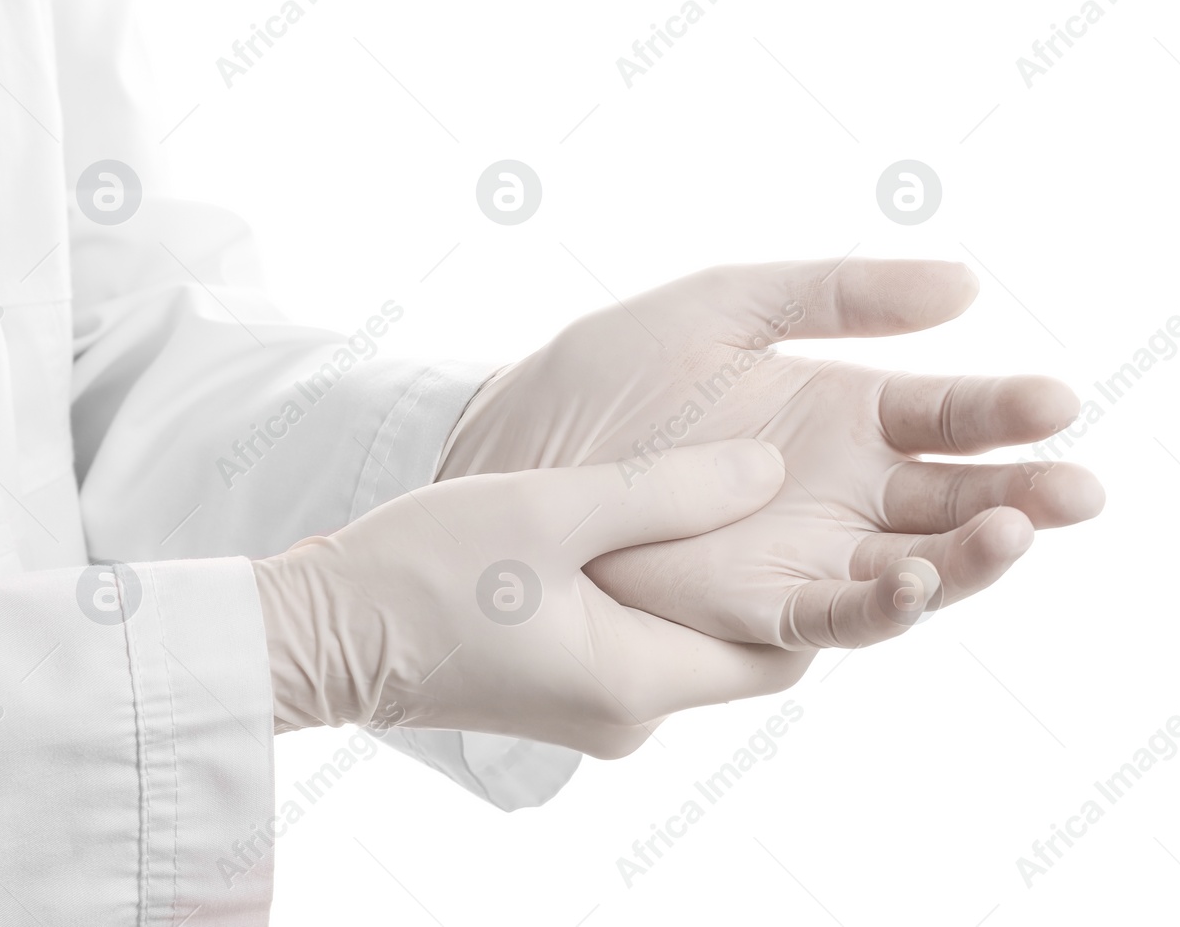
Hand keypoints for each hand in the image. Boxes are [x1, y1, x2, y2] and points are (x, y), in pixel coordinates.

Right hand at [252, 440, 919, 756]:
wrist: (314, 633)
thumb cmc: (422, 570)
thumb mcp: (554, 509)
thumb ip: (670, 488)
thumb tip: (770, 469)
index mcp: (637, 679)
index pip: (786, 651)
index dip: (838, 596)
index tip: (865, 526)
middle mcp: (628, 711)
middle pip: (750, 653)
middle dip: (794, 591)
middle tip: (827, 506)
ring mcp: (592, 708)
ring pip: (697, 646)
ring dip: (731, 590)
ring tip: (749, 505)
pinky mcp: (561, 690)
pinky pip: (649, 646)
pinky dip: (674, 596)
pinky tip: (662, 532)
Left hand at [440, 259, 1104, 649]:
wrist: (515, 443)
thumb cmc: (612, 372)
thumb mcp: (728, 305)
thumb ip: (840, 292)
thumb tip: (969, 284)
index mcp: (848, 414)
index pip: (951, 417)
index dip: (1007, 412)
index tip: (1058, 402)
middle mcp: (844, 492)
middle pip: (955, 500)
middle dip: (1023, 496)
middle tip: (1081, 491)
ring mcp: (806, 553)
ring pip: (916, 567)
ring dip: (973, 558)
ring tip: (1018, 531)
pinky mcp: (755, 607)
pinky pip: (834, 616)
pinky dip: (883, 603)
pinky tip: (920, 576)